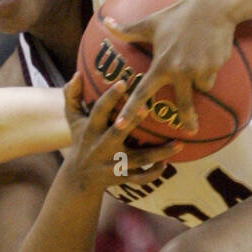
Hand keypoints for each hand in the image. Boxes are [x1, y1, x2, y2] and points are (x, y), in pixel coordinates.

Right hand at [59, 74, 178, 195]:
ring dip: (159, 154)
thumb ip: (72, 95)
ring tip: (179, 144)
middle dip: (131, 122)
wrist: (79, 178)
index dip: (110, 97)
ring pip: (138, 159)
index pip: (99, 110)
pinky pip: (139, 178)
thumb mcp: (73, 119)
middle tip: (147, 108)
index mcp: (91, 130)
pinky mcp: (121, 177)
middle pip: (117, 134)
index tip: (123, 82)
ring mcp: (112, 164)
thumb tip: (77, 73)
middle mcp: (101, 146)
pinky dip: (152, 174)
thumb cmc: (81, 140)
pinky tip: (166, 165)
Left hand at [101, 0, 237, 137]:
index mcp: (162, 64)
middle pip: (184, 104)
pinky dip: (210, 71)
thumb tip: (105, 23)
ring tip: (198, 59)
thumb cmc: (177, 14)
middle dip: (188, 119)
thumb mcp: (151, 22)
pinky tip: (209, 54)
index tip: (120, 126)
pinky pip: (211, 77)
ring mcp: (199, 70)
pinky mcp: (215, 67)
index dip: (129, 110)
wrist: (213, 6)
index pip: (142, 92)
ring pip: (200, 88)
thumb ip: (127, 30)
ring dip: (199, 81)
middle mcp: (180, 71)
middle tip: (189, 130)